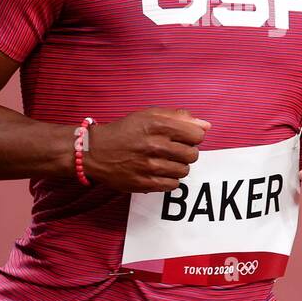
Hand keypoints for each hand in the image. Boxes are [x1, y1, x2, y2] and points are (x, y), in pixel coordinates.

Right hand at [80, 108, 209, 192]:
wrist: (96, 151)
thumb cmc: (126, 131)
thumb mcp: (148, 115)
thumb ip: (178, 117)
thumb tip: (205, 125)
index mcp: (157, 125)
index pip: (196, 135)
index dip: (193, 137)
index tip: (184, 138)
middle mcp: (153, 145)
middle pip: (193, 155)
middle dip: (187, 152)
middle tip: (174, 151)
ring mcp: (148, 166)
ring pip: (184, 171)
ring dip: (178, 167)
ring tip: (166, 161)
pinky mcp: (144, 183)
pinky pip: (173, 185)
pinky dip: (170, 180)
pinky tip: (160, 172)